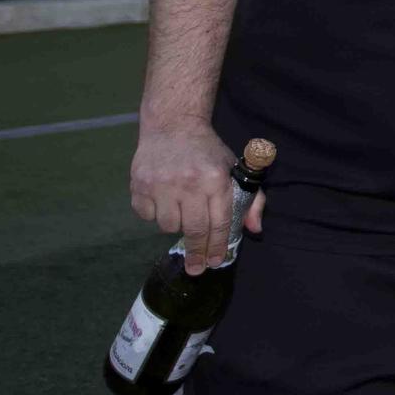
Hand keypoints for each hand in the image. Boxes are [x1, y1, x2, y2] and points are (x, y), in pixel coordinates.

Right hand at [129, 123, 251, 273]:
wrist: (173, 125)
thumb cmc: (207, 151)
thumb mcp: (235, 169)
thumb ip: (252, 199)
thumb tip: (255, 228)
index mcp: (215, 180)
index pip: (219, 222)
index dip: (217, 246)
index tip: (215, 262)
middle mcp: (188, 184)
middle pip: (193, 230)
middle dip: (197, 253)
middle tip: (197, 268)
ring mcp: (161, 185)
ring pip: (168, 226)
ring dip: (176, 226)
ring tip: (181, 212)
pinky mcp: (139, 185)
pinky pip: (146, 216)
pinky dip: (155, 215)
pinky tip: (163, 202)